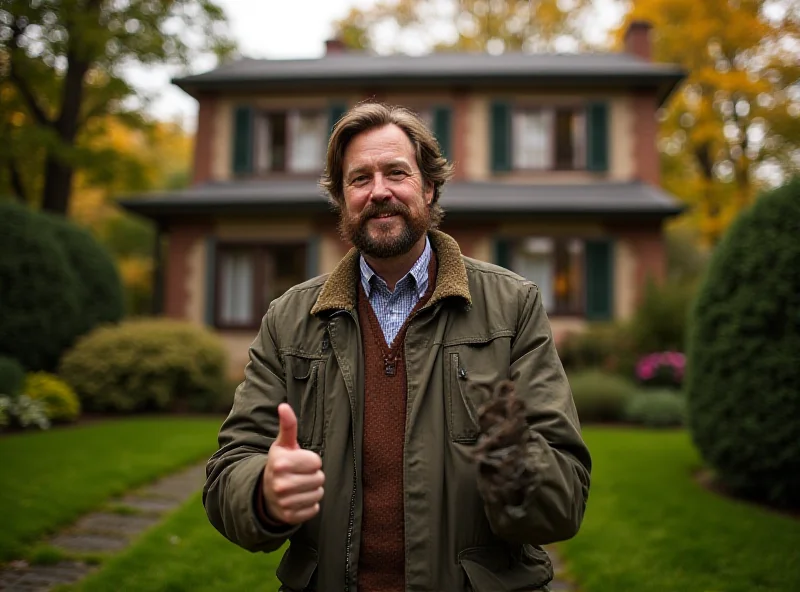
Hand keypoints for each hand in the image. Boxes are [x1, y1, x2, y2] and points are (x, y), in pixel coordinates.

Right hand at [262, 403, 324, 524]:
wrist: (264, 493)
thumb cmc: (280, 464)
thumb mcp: (282, 445)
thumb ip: (288, 425)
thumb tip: (284, 406)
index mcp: (280, 463)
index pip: (317, 462)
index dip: (311, 461)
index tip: (299, 462)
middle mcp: (280, 484)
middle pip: (319, 478)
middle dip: (313, 476)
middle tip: (299, 475)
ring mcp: (284, 502)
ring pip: (318, 494)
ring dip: (312, 490)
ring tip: (299, 487)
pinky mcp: (289, 517)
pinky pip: (314, 509)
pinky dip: (309, 505)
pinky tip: (297, 499)